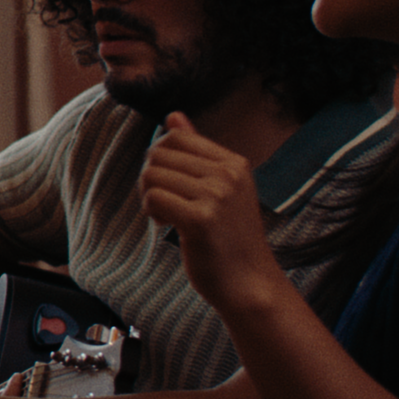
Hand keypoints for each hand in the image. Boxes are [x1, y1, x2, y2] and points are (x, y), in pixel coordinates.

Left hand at [141, 112, 288, 311]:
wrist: (249, 283)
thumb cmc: (228, 238)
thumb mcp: (220, 188)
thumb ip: (196, 152)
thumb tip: (173, 115)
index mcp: (234, 163)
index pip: (174, 137)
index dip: (161, 160)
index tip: (172, 185)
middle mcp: (228, 174)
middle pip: (157, 154)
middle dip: (151, 179)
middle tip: (165, 205)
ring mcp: (217, 195)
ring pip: (151, 175)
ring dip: (149, 198)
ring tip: (168, 216)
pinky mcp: (202, 219)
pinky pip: (154, 198)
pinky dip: (151, 212)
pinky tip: (166, 226)